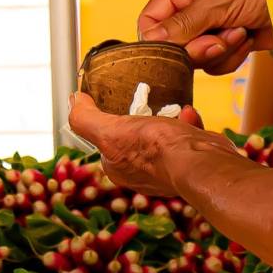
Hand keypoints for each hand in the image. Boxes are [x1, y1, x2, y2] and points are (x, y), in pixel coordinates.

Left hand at [68, 92, 212, 199]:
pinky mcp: (191, 161)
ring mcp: (168, 168)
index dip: (109, 122)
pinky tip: (188, 114)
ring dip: (166, 118)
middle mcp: (141, 173)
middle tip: (146, 102)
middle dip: (141, 118)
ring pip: (162, 136)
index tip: (116, 104)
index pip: (105, 141)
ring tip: (170, 106)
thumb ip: (85, 118)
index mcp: (118, 169)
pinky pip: (185, 137)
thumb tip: (73, 100)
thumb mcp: (109, 131)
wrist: (200, 163)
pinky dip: (187, 123)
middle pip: (135, 136)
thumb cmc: (155, 149)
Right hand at [140, 0, 271, 73]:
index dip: (157, 40)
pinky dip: (233, 55)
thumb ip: (183, 23)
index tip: (173, 51)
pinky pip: (216, 63)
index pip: (150, 19)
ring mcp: (211, 27)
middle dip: (198, 47)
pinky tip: (248, 38)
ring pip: (196, 57)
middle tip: (217, 40)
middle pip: (173, 44)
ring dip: (220, 50)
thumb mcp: (218, 2)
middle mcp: (194, 7)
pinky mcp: (228, 43)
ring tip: (240, 32)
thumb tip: (151, 39)